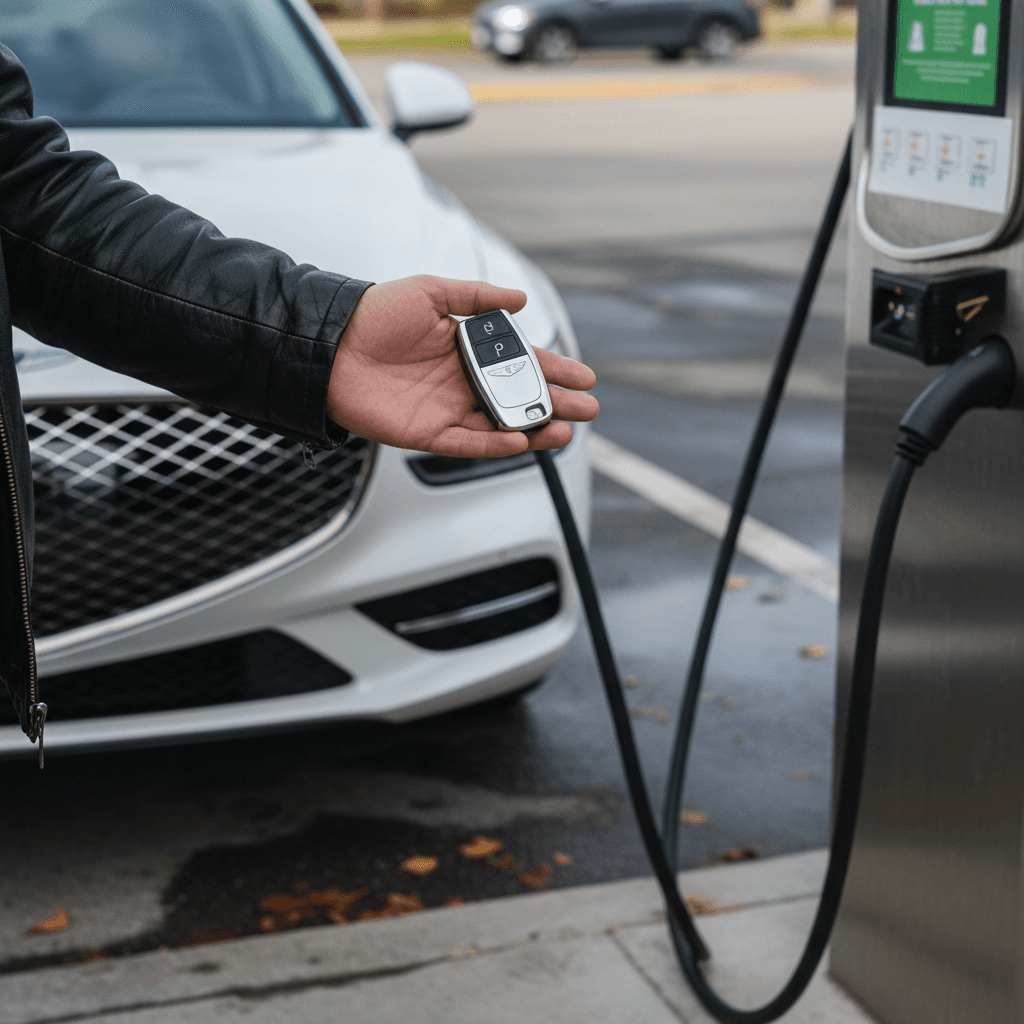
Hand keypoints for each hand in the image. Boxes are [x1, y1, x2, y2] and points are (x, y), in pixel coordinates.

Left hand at [327, 275, 598, 457]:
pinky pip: (467, 443)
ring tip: (565, 430)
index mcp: (465, 348)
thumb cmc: (373, 314)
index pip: (519, 362)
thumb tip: (521, 300)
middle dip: (555, 403)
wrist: (327, 344)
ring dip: (534, 430)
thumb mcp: (429, 291)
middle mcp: (460, 381)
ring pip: (500, 426)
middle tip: (588, 408)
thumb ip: (475, 297)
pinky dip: (494, 444)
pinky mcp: (426, 433)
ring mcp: (446, 409)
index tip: (584, 375)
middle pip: (518, 398)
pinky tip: (521, 441)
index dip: (553, 369)